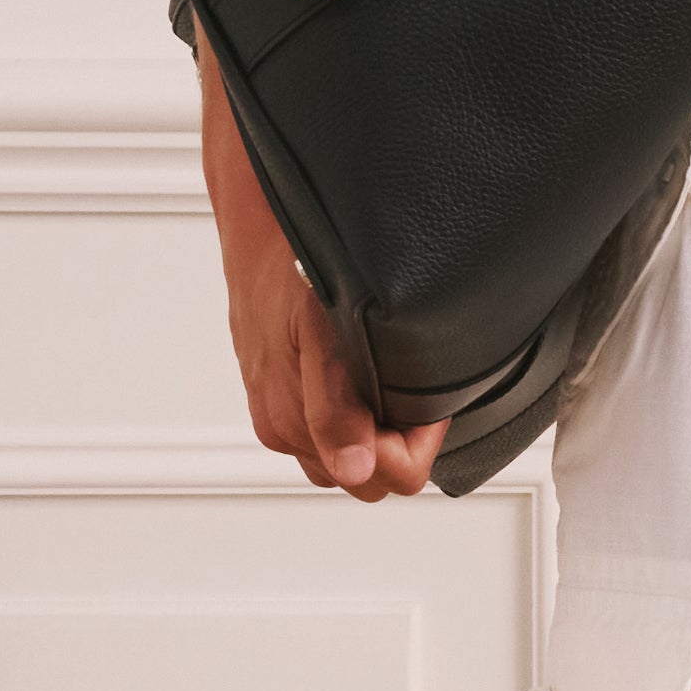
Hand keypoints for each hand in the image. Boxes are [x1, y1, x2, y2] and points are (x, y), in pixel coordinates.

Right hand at [205, 68, 445, 500]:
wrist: (258, 211)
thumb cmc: (301, 253)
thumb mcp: (334, 321)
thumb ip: (341, 404)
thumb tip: (354, 469)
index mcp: (305, 408)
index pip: (392, 475)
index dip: (425, 439)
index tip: (433, 397)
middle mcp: (286, 421)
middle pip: (371, 479)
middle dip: (398, 442)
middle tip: (412, 381)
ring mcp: (275, 411)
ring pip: (343, 462)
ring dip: (371, 432)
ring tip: (384, 373)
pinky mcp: (267, 397)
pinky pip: (314, 437)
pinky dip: (344, 417)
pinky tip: (357, 375)